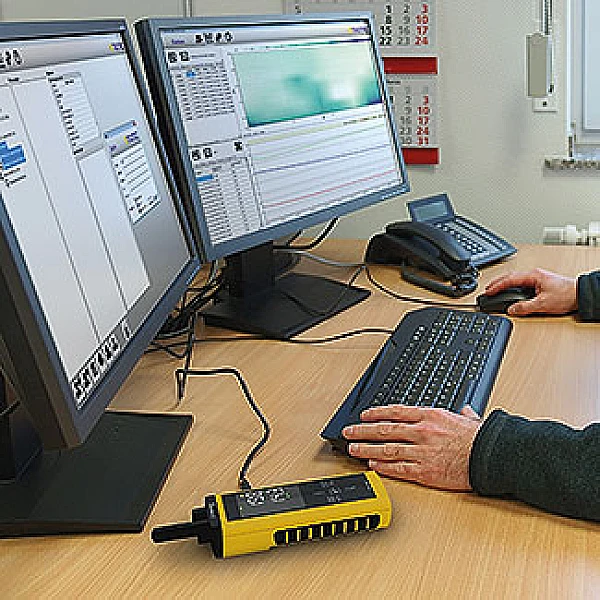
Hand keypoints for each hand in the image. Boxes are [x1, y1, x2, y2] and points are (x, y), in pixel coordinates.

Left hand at [342, 404, 481, 490]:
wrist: (491, 457)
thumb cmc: (481, 439)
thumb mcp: (469, 419)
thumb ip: (462, 413)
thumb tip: (465, 409)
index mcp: (429, 416)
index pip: (395, 412)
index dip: (376, 413)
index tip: (364, 415)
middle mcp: (421, 432)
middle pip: (384, 430)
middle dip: (363, 431)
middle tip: (349, 433)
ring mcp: (421, 452)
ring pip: (386, 449)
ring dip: (366, 449)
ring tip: (353, 450)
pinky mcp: (425, 471)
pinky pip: (398, 469)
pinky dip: (383, 467)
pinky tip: (373, 465)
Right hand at [485, 268, 577, 315]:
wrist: (581, 294)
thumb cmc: (567, 295)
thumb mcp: (543, 304)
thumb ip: (525, 307)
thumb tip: (512, 309)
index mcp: (533, 276)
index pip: (509, 280)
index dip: (497, 286)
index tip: (488, 291)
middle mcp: (534, 275)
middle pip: (510, 277)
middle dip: (497, 283)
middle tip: (488, 289)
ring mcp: (537, 278)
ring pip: (516, 279)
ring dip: (504, 284)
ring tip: (496, 290)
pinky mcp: (540, 283)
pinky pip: (522, 283)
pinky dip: (512, 286)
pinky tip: (510, 291)